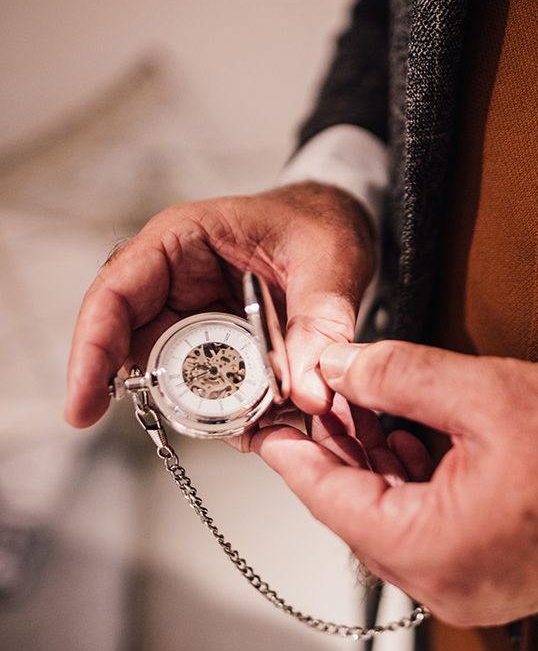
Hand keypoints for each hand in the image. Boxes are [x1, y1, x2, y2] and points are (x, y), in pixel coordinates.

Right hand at [65, 182, 373, 425]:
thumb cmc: (320, 226)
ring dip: (211, 409)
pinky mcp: (221, 347)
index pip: (115, 295)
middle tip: (207, 424)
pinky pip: (214, 389)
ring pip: (178, 379)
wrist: (340, 230)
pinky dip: (238, 411)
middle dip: (165, 395)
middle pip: (139, 350)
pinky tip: (268, 420)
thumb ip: (319, 326)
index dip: (92, 352)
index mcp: (181, 241)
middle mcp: (176, 284)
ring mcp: (196, 319)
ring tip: (256, 422)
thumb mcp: (328, 267)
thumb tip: (309, 393)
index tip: (83, 407)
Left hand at [250, 340, 537, 626]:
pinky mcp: (482, 571)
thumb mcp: (483, 393)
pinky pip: (422, 526)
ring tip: (362, 407)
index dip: (293, 456)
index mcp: (431, 547)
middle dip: (337, 448)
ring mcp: (462, 581)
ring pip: (388, 515)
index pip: (331, 499)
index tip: (267, 429)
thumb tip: (342, 364)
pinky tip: (403, 438)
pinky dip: (406, 481)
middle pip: (356, 507)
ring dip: (372, 461)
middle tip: (321, 398)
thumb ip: (398, 373)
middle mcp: (440, 580)